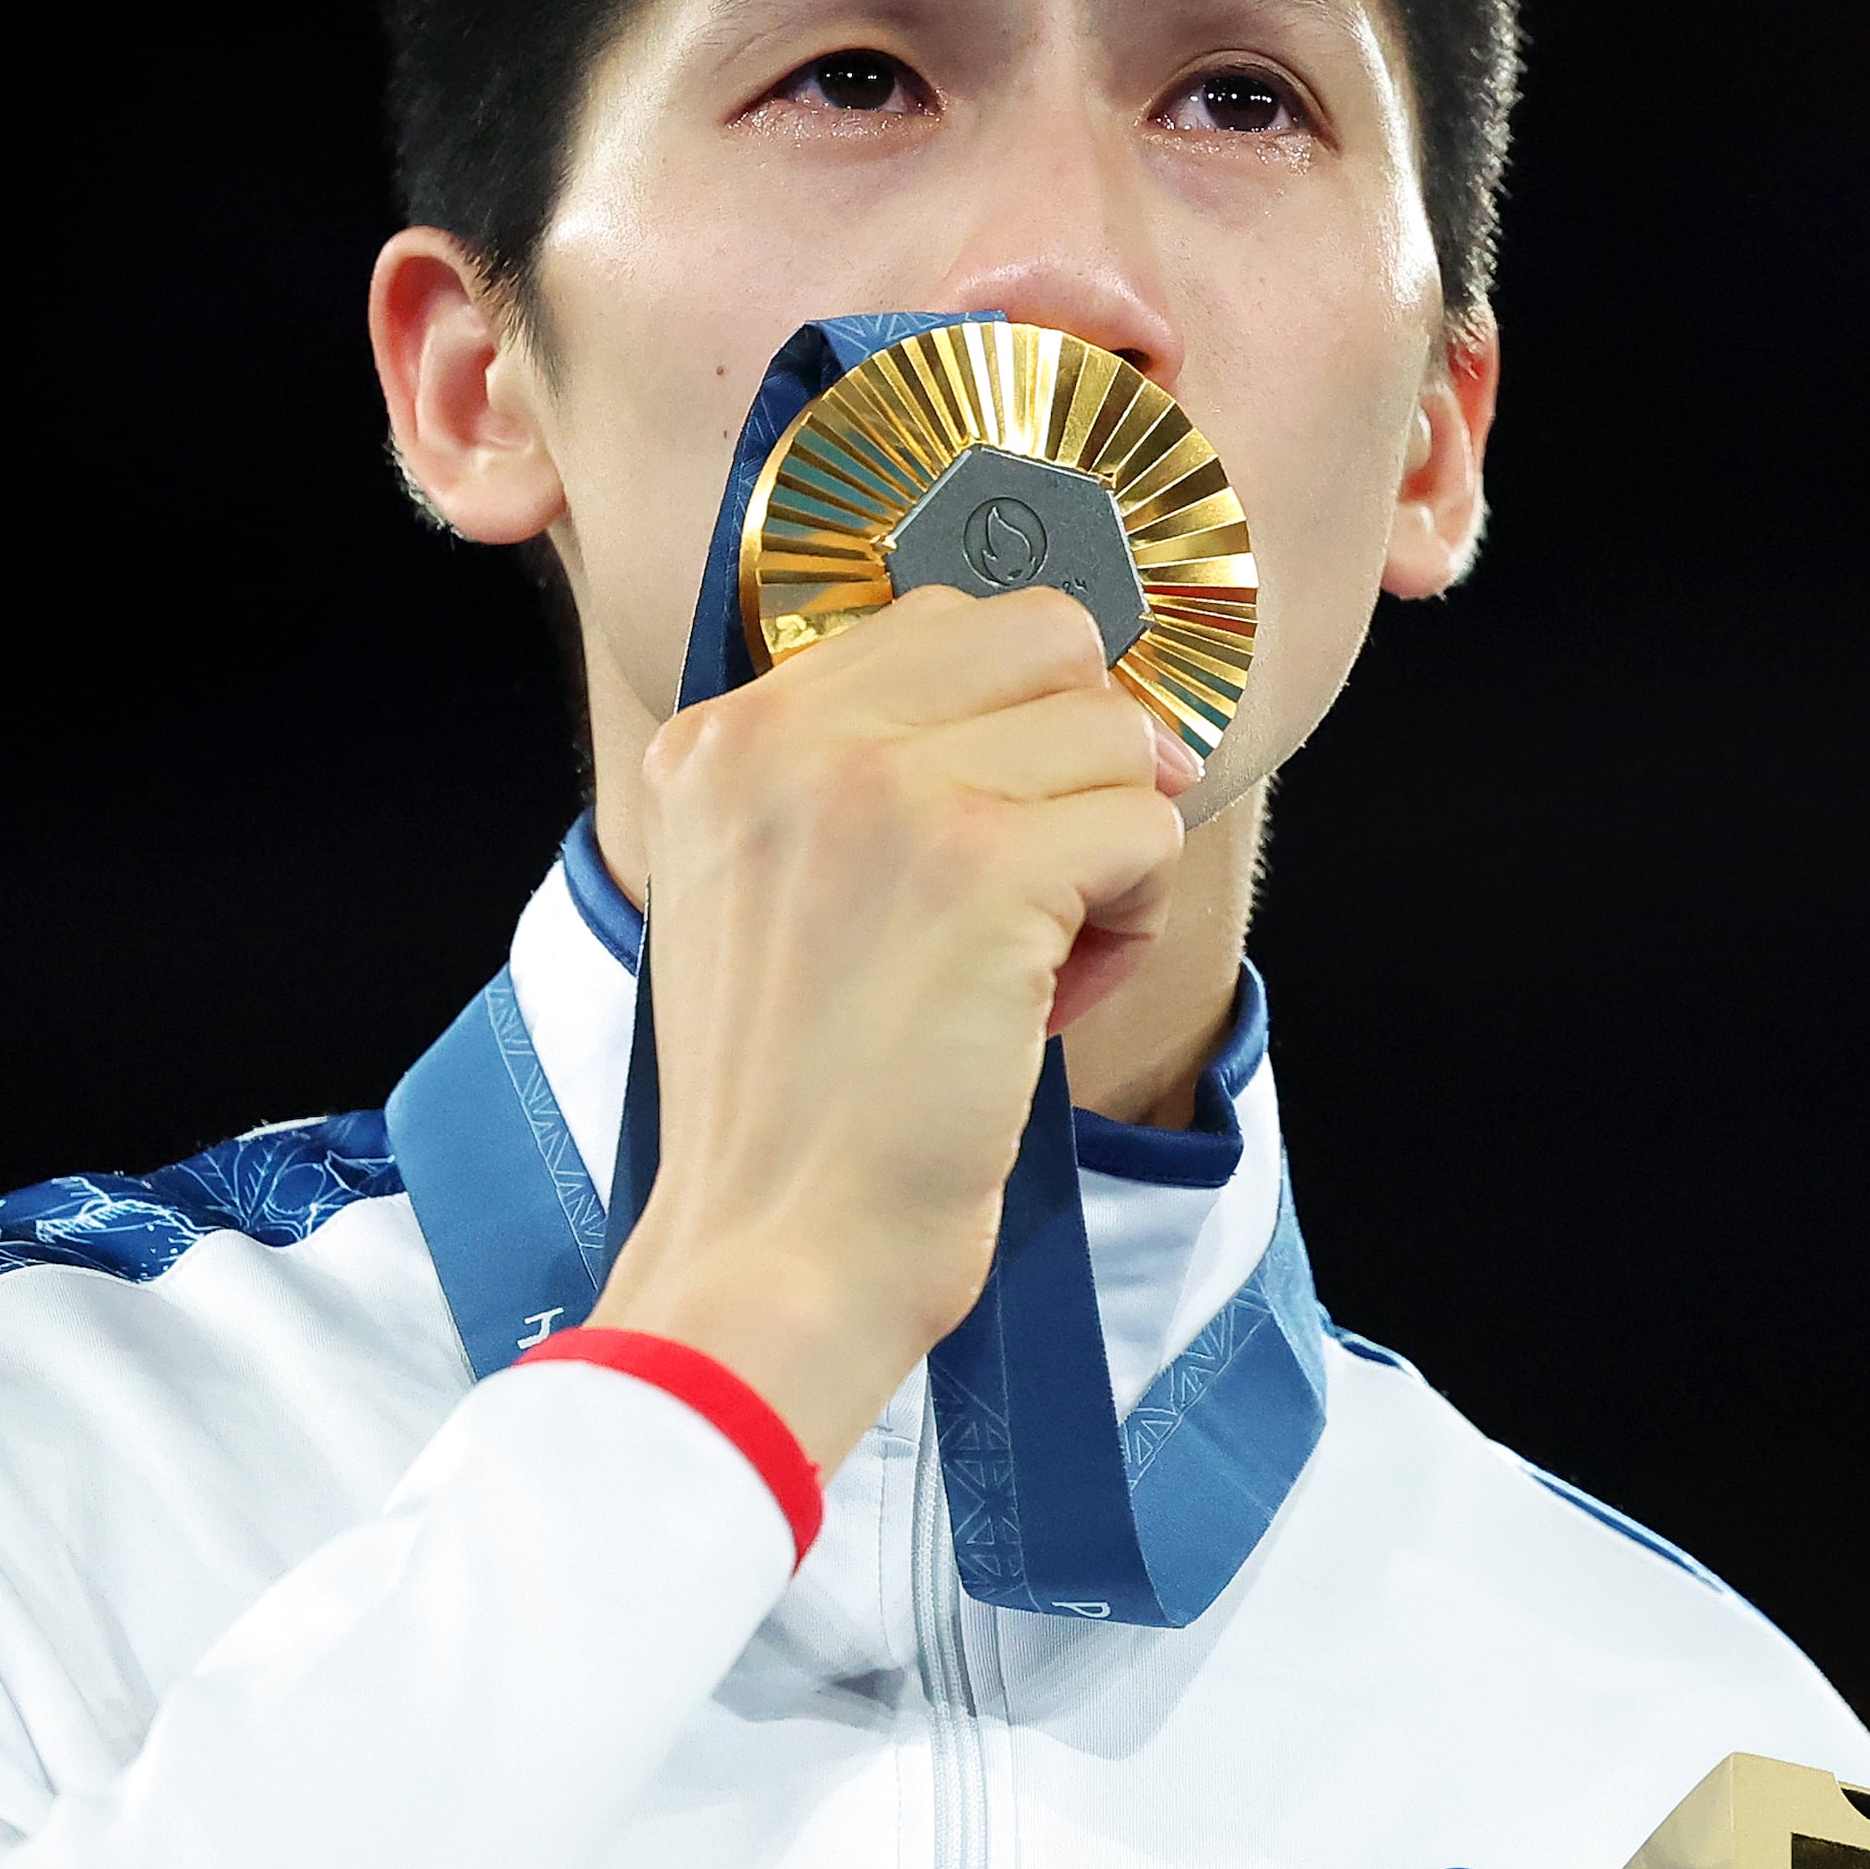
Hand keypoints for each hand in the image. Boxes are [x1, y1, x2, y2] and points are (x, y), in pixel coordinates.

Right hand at [590, 586, 1198, 1473]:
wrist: (776, 1247)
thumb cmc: (794, 1099)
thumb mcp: (757, 891)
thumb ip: (850, 776)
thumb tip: (1062, 694)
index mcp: (723, 736)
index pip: (942, 622)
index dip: (1014, 722)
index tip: (991, 831)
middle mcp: (790, 737)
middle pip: (1044, 643)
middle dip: (1078, 758)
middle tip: (1036, 883)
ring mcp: (886, 794)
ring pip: (1113, 736)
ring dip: (1111, 852)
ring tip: (1034, 958)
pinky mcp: (981, 868)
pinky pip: (1146, 830)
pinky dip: (1135, 921)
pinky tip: (1052, 997)